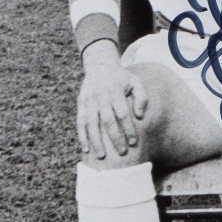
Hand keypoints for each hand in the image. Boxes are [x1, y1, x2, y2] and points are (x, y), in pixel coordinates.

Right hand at [76, 40, 147, 160]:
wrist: (100, 66)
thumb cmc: (122, 78)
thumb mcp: (135, 81)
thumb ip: (142, 96)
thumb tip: (140, 116)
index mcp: (115, 91)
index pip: (122, 113)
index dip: (128, 128)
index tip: (134, 142)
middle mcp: (100, 97)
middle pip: (107, 121)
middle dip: (114, 138)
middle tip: (122, 152)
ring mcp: (88, 101)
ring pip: (91, 124)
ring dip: (96, 141)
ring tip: (102, 156)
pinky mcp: (80, 104)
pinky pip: (80, 123)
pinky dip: (81, 136)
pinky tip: (85, 149)